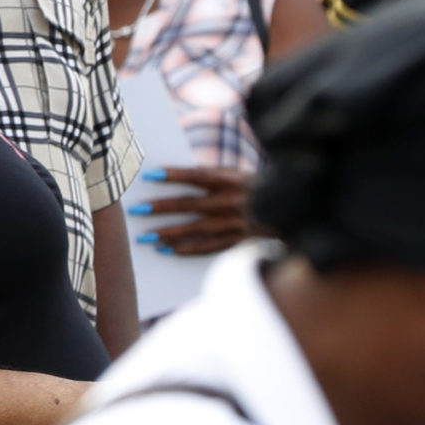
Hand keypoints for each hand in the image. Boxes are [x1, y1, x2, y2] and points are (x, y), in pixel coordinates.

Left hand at [132, 166, 255, 257]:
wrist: (288, 207)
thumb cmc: (251, 187)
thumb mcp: (234, 174)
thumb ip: (207, 177)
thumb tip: (171, 178)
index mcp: (230, 179)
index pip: (196, 175)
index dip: (173, 175)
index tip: (149, 175)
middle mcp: (231, 201)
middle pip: (189, 204)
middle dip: (160, 207)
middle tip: (136, 210)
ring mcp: (235, 222)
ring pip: (195, 229)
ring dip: (168, 233)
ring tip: (145, 237)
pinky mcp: (238, 239)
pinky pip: (209, 247)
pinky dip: (187, 249)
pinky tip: (167, 250)